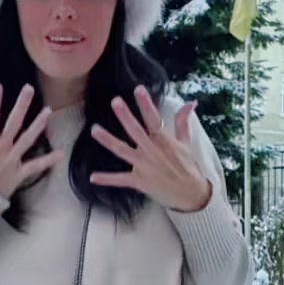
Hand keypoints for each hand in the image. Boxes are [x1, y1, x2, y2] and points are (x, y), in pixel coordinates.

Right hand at [0, 84, 63, 200]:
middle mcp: (1, 149)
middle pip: (13, 123)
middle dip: (21, 105)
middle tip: (29, 89)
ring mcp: (12, 161)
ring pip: (28, 140)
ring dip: (38, 125)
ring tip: (48, 111)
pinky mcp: (19, 175)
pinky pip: (35, 167)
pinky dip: (48, 161)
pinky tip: (60, 154)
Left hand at [90, 87, 211, 211]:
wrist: (190, 195)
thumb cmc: (187, 167)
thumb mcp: (186, 143)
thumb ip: (183, 122)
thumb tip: (191, 102)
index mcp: (164, 141)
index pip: (154, 119)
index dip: (146, 104)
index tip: (139, 89)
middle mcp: (152, 151)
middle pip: (136, 131)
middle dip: (125, 116)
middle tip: (115, 102)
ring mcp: (144, 166)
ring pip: (123, 151)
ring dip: (108, 140)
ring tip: (94, 130)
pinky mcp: (139, 181)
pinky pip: (120, 180)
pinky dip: (107, 179)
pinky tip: (92, 177)